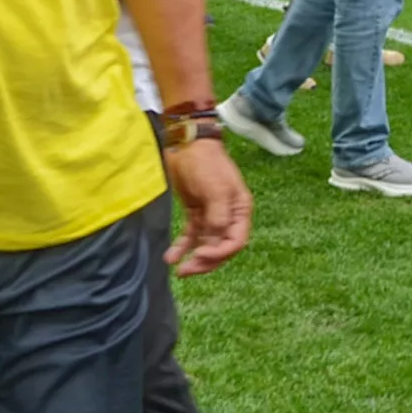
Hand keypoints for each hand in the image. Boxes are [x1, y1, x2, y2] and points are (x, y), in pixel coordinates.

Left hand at [164, 138, 252, 275]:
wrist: (186, 142)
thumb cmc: (205, 162)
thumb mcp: (215, 189)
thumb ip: (218, 216)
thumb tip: (216, 240)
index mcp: (240, 210)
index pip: (236, 242)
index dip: (220, 253)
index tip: (200, 254)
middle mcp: (228, 216)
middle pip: (221, 248)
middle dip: (205, 261)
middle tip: (187, 270)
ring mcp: (211, 215)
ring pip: (205, 245)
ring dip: (193, 259)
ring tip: (178, 270)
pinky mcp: (195, 212)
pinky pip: (191, 235)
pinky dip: (182, 247)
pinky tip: (172, 256)